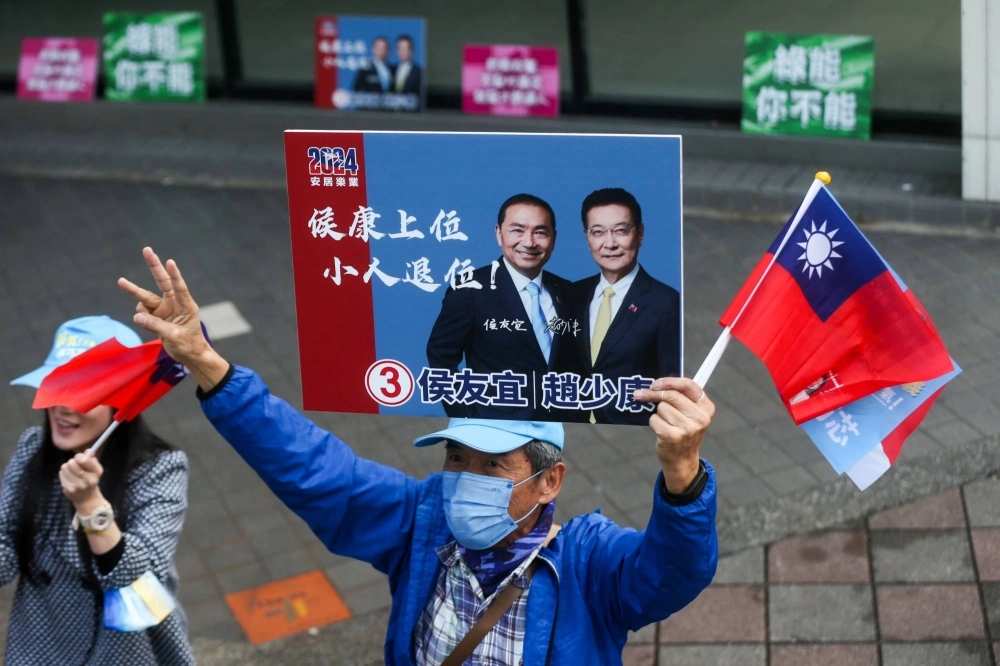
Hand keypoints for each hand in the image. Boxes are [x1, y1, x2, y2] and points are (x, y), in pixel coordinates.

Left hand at [59, 453, 104, 512]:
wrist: (86, 498)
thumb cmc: (90, 478)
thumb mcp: (94, 469)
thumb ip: (91, 459)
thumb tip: (87, 450)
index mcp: (97, 472)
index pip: (83, 459)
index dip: (79, 456)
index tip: (79, 458)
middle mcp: (89, 479)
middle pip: (71, 463)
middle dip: (71, 462)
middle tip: (74, 465)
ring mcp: (79, 486)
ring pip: (64, 468)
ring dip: (66, 468)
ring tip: (70, 471)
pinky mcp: (69, 490)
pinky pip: (61, 475)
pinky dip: (63, 474)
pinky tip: (68, 478)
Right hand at [119, 247, 228, 390]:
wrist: (190, 356)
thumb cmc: (189, 345)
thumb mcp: (174, 336)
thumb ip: (156, 326)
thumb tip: (137, 316)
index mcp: (186, 306)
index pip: (180, 288)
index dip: (175, 275)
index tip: (170, 262)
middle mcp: (175, 304)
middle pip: (161, 281)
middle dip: (154, 266)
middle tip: (147, 249)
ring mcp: (165, 309)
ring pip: (146, 296)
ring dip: (133, 290)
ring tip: (121, 281)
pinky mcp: (157, 317)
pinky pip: (142, 312)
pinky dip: (139, 315)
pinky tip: (144, 322)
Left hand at [634, 377, 714, 493]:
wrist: (682, 460)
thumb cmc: (683, 432)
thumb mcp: (691, 414)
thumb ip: (681, 397)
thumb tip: (656, 384)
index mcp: (707, 408)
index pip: (688, 385)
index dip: (669, 381)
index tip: (655, 383)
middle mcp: (700, 418)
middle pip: (671, 395)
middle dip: (654, 394)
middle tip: (641, 394)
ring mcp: (688, 429)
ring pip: (661, 407)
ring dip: (658, 414)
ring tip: (666, 424)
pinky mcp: (673, 437)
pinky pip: (654, 419)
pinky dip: (654, 423)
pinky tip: (661, 431)